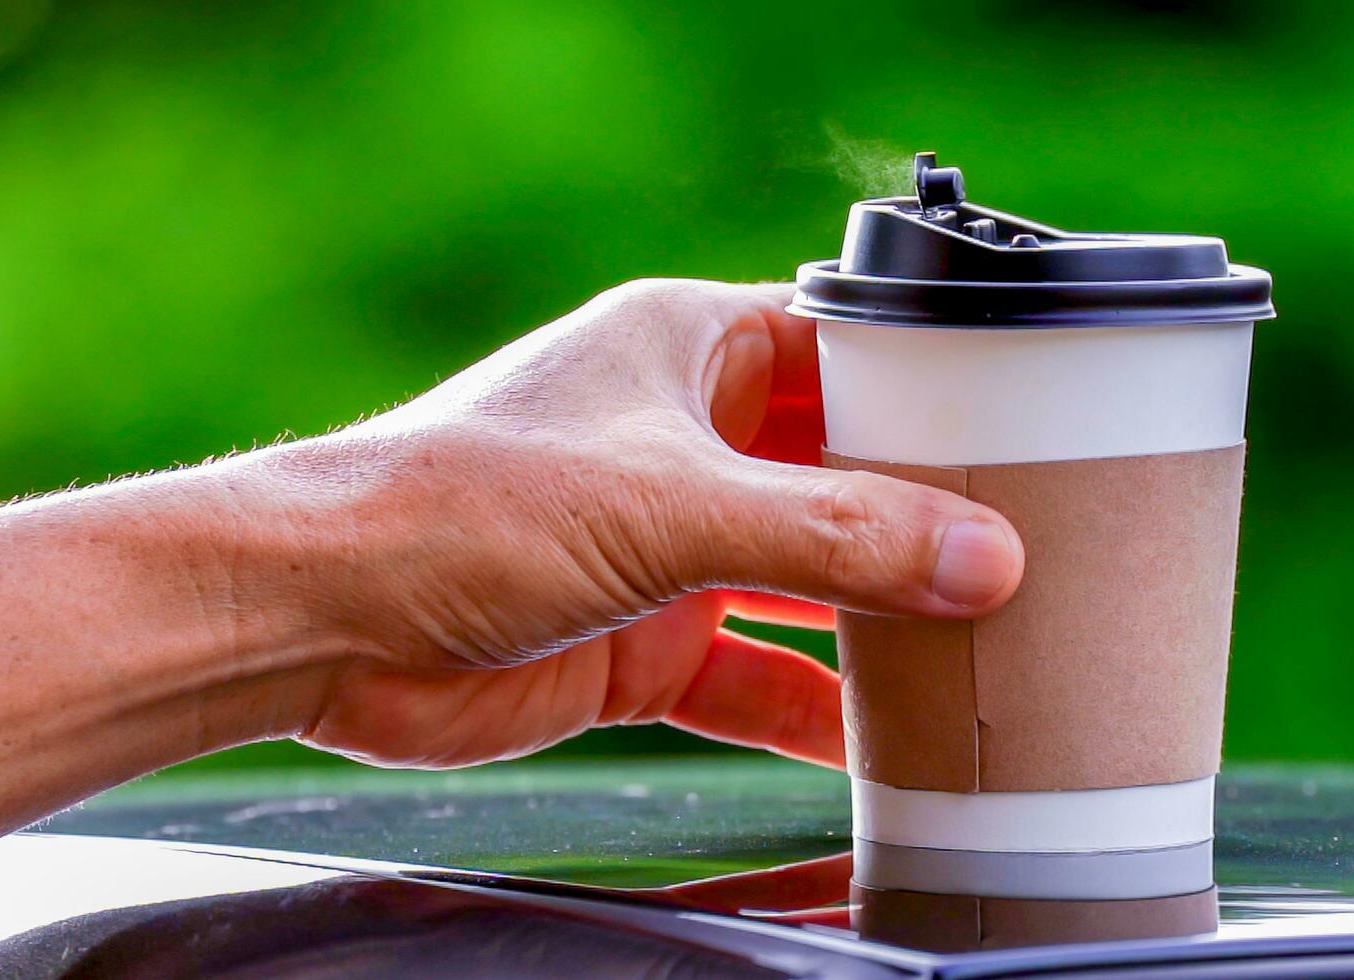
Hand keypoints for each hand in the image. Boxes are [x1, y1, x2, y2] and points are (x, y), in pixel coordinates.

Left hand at [266, 280, 1024, 769]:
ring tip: (978, 649)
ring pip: (805, 581)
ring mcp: (664, 547)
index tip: (1031, 435)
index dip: (936, 389)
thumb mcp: (671, 509)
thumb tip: (981, 554)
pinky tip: (874, 744)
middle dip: (921, 518)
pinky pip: (753, 674)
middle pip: (838, 474)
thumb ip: (833, 535)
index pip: (847, 352)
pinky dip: (809, 709)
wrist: (322, 621)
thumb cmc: (459, 506)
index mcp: (690, 351)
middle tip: (1027, 554)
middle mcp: (684, 441)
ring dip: (876, 620)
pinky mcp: (640, 639)